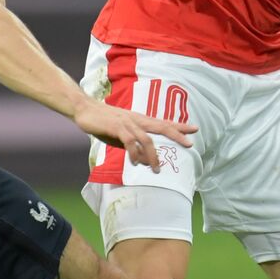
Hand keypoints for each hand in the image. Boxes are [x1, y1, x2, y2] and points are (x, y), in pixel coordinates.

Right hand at [73, 99, 196, 172]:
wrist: (85, 110)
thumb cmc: (104, 122)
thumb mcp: (122, 136)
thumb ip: (135, 146)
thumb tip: (147, 161)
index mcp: (140, 120)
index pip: (164, 123)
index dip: (179, 126)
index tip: (195, 129)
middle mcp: (137, 120)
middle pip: (162, 127)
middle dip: (177, 135)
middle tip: (190, 144)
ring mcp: (128, 123)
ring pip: (147, 139)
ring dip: (153, 155)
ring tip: (156, 169)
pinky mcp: (117, 127)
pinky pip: (130, 141)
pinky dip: (134, 152)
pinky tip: (135, 162)